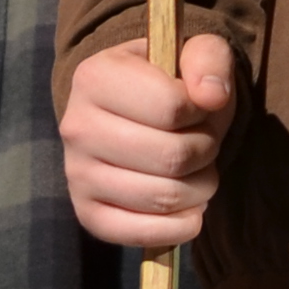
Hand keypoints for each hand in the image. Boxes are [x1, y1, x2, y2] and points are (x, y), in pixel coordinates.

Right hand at [62, 32, 237, 250]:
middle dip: (206, 151)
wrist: (131, 111)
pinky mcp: (87, 214)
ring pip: (164, 198)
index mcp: (95, 77)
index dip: (202, 111)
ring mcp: (77, 174)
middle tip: (204, 142)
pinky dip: (180, 227)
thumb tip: (212, 96)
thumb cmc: (168, 81)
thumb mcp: (192, 53)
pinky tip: (189, 207)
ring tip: (196, 169)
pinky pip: (142, 235)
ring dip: (201, 188)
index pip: (172, 108)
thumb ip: (209, 60)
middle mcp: (76, 127)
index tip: (199, 106)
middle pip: (172, 157)